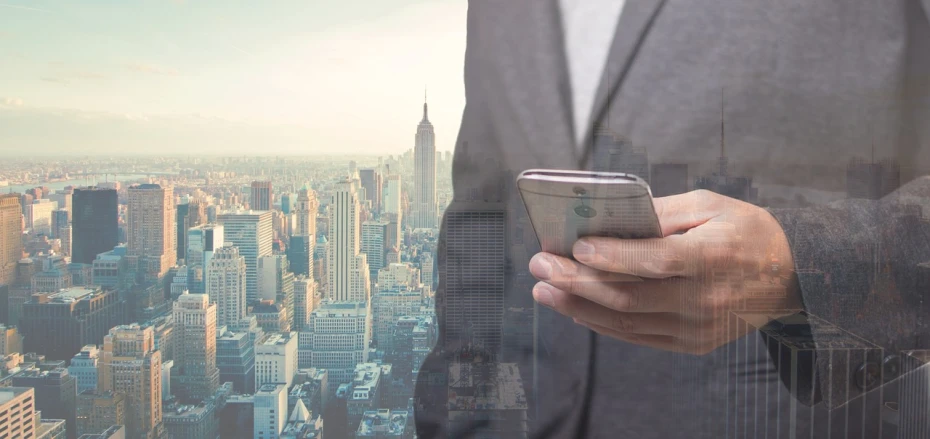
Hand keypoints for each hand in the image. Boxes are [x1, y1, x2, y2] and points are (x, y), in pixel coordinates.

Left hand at [528, 189, 802, 354]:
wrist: (789, 276)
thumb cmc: (744, 230)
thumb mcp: (711, 205)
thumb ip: (661, 213)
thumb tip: (609, 218)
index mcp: (714, 256)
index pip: (657, 260)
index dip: (613, 257)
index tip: (575, 247)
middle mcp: (706, 298)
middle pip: (630, 296)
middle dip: (576, 281)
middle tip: (539, 265)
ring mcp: (698, 327)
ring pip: (626, 321)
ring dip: (578, 307)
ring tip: (544, 290)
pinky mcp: (692, 343)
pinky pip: (638, 336)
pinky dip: (602, 323)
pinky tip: (575, 309)